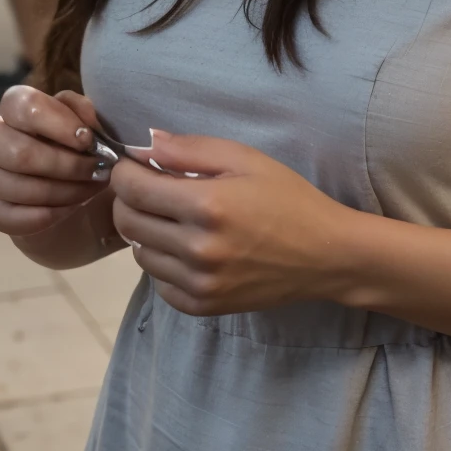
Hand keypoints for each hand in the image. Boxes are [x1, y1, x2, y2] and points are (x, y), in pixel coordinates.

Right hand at [0, 85, 107, 237]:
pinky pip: (7, 216)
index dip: (55, 122)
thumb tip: (84, 119)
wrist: (87, 202)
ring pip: (10, 184)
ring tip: (88, 191)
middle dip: (62, 164)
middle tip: (95, 170)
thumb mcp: (94, 128)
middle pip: (13, 150)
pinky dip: (44, 215)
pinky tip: (70, 209)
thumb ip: (85, 114)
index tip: (88, 141)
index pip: (19, 103)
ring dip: (58, 191)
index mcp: (17, 110)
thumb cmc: (87, 154)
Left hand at [109, 129, 354, 315]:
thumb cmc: (288, 199)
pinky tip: (186, 248)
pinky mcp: (203, 306)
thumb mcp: (245, 159)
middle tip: (149, 189)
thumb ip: (190, 149)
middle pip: (128, 222)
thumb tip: (144, 144)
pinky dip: (163, 263)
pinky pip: (159, 284)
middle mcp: (197, 248)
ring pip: (140, 254)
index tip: (134, 166)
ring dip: (146, 231)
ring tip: (173, 219)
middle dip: (129, 199)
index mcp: (207, 205)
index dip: (124, 172)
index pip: (133, 188)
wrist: (326, 255)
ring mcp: (199, 283)